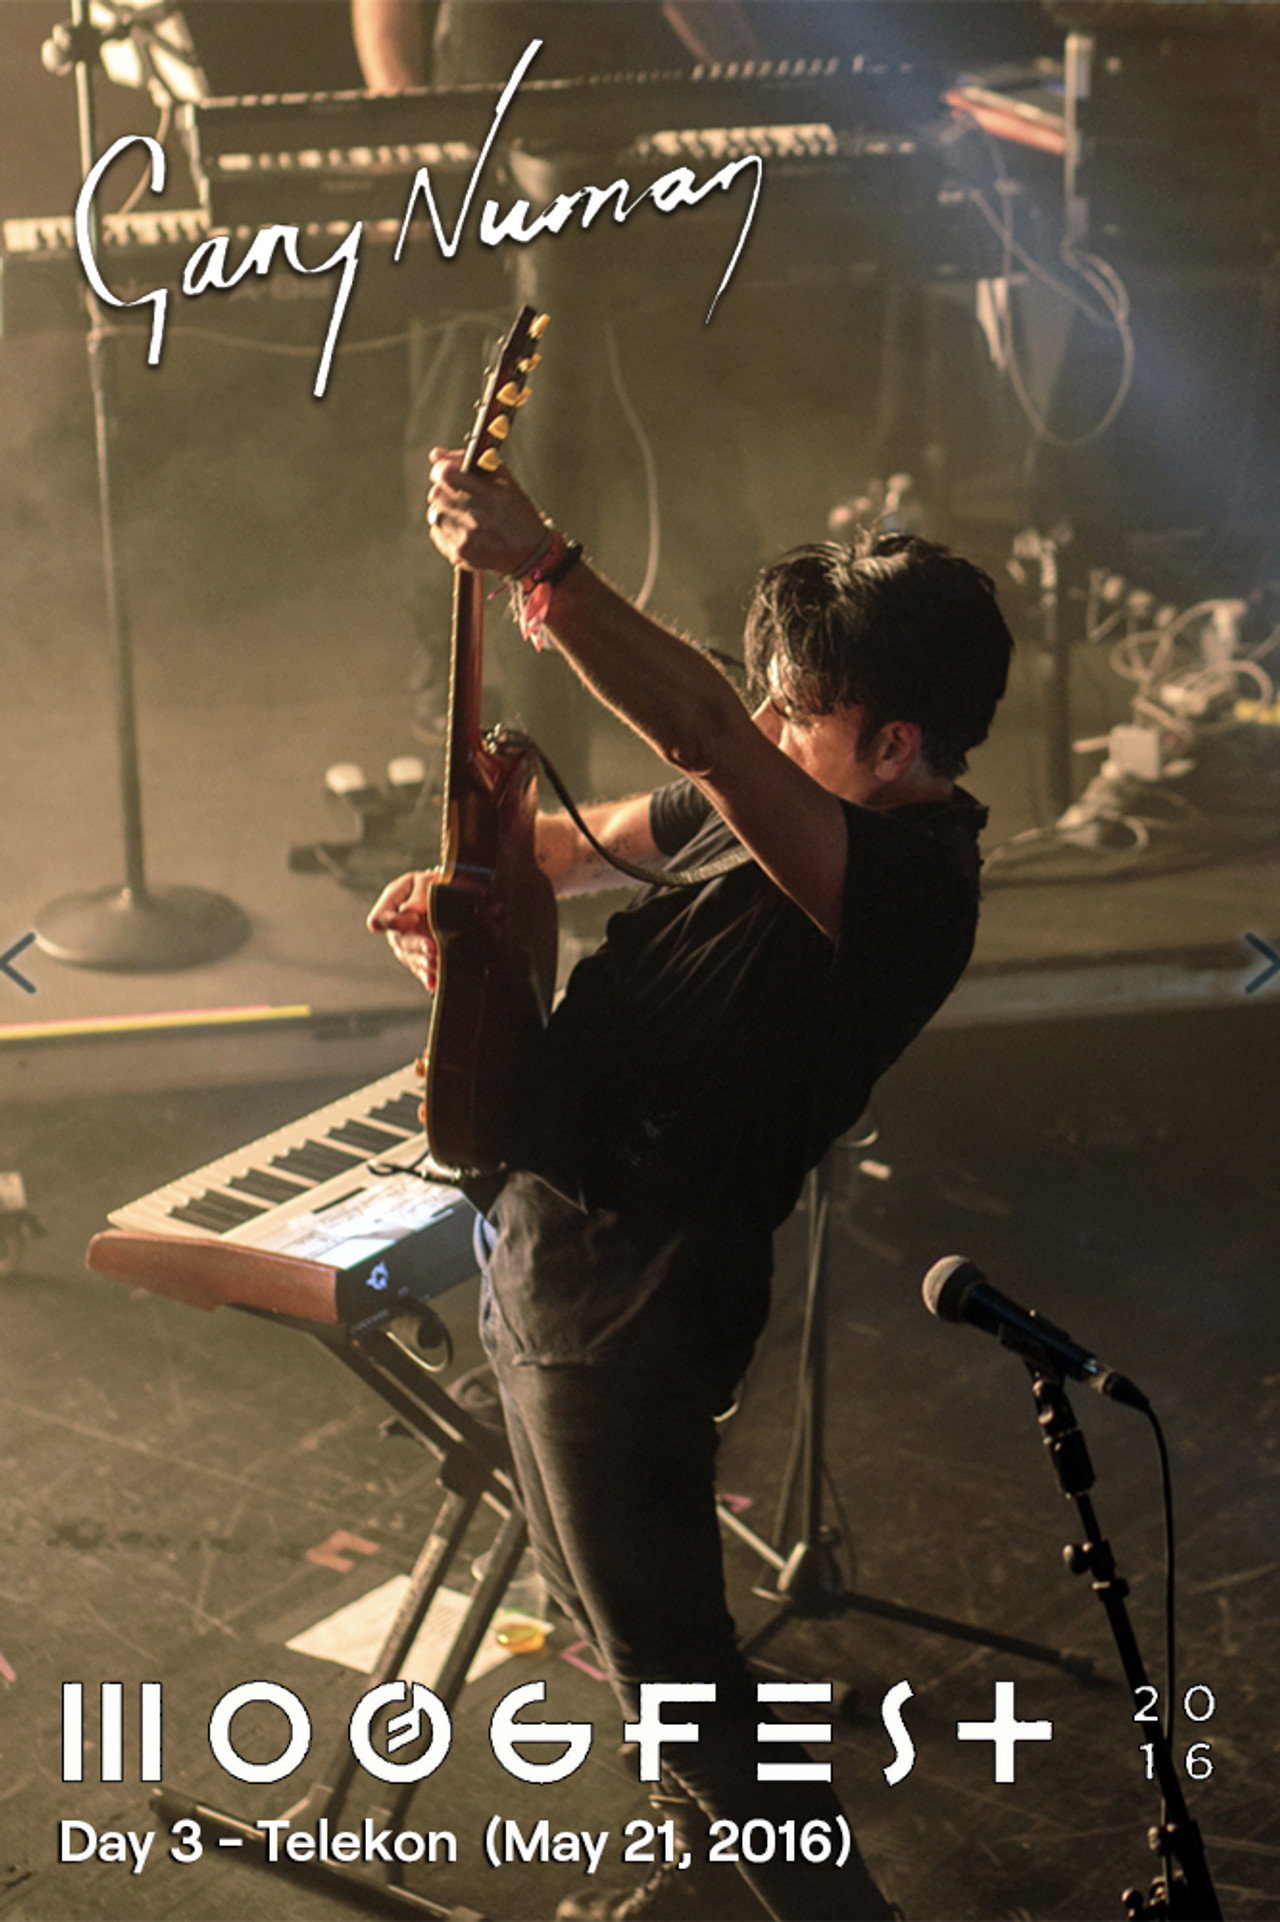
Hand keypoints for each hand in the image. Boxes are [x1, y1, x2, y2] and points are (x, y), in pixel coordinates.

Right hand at [367, 870, 438, 990]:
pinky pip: (419, 969)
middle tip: (432, 949)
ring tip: (438, 966)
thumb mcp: (428, 880)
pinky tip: (433, 984)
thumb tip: (410, 912)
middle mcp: (395, 925)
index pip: (379, 919)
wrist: (450, 894)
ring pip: (409, 957)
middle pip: (399, 940)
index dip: (393, 922)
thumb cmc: (436, 882)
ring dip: (423, 963)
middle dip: (416, 945)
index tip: (414, 917)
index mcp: (391, 902)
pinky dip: (427, 977)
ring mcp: (405, 942)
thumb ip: (420, 892)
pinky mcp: (418, 955)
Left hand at [426, 448, 548, 576]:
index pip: (445, 473)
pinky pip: (437, 533)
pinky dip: (447, 529)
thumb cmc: (516, 512)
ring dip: (446, 511)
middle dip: (444, 491)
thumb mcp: (503, 481)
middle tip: (459, 497)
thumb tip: (435, 454)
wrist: (530, 553)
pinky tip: (465, 531)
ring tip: (465, 516)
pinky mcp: (459, 553)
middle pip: (436, 494)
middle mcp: (476, 516)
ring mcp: (466, 537)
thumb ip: (468, 462)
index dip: (442, 470)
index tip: (446, 473)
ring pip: (435, 514)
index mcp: (489, 494)